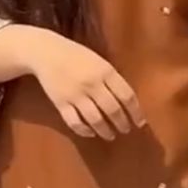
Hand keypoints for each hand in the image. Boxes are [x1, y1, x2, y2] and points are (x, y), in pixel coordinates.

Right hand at [28, 32, 144, 140]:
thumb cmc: (77, 56)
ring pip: (95, 119)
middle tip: (125, 130)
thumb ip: (112, 79)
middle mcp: (92, 84)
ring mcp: (76, 94)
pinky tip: (90, 132)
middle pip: (113, 110)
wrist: (46, 52)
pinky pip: (74, 122)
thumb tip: (127, 102)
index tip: (140, 122)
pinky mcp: (61, 103)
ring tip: (111, 135)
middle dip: (122, 123)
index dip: (136, 112)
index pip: (127, 96)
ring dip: (105, 130)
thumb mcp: (100, 62)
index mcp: (106, 71)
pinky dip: (84, 130)